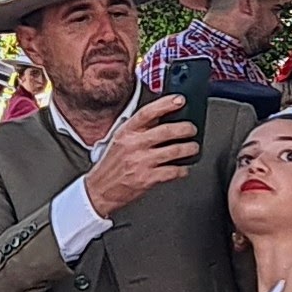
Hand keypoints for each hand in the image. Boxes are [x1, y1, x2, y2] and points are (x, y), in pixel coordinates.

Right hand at [80, 93, 198, 215]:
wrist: (99, 190)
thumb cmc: (110, 166)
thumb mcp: (118, 141)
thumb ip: (138, 130)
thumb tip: (162, 118)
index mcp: (125, 133)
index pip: (147, 113)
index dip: (166, 104)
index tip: (179, 100)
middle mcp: (133, 146)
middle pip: (167, 130)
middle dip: (186, 128)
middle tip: (191, 130)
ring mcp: (141, 162)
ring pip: (176, 150)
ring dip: (190, 148)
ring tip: (192, 148)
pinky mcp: (147, 179)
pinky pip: (174, 171)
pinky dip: (183, 170)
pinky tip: (182, 168)